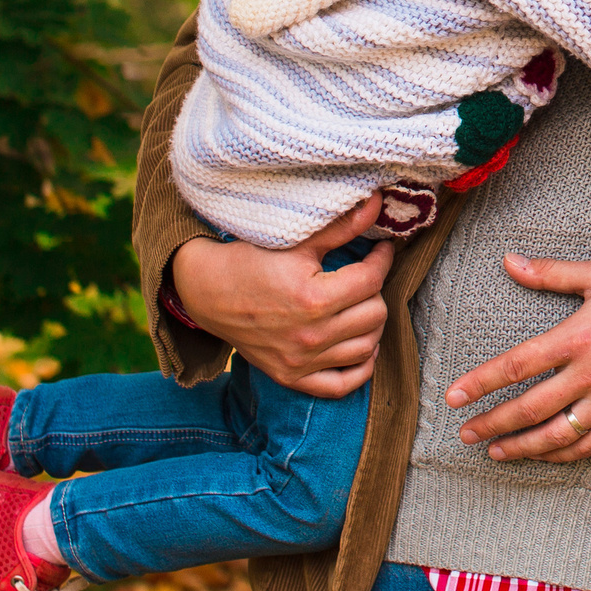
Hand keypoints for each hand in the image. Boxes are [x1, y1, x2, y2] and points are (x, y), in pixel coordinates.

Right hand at [167, 197, 393, 398]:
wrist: (207, 291)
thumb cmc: (251, 261)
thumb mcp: (297, 241)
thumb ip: (342, 226)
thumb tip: (378, 204)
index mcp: (313, 299)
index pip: (371, 280)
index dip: (383, 260)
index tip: (382, 250)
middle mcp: (310, 336)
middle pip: (374, 315)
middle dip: (375, 291)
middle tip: (366, 277)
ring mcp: (301, 361)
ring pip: (366, 348)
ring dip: (372, 325)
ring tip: (363, 305)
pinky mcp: (291, 377)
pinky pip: (342, 385)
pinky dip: (360, 368)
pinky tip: (361, 345)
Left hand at [442, 256, 590, 463]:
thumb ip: (551, 273)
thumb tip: (509, 261)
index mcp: (578, 338)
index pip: (518, 365)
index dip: (482, 382)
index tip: (454, 396)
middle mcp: (590, 375)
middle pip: (529, 408)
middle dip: (492, 423)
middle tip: (465, 433)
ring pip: (556, 436)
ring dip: (520, 448)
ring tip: (494, 452)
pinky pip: (588, 445)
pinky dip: (560, 455)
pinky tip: (541, 455)